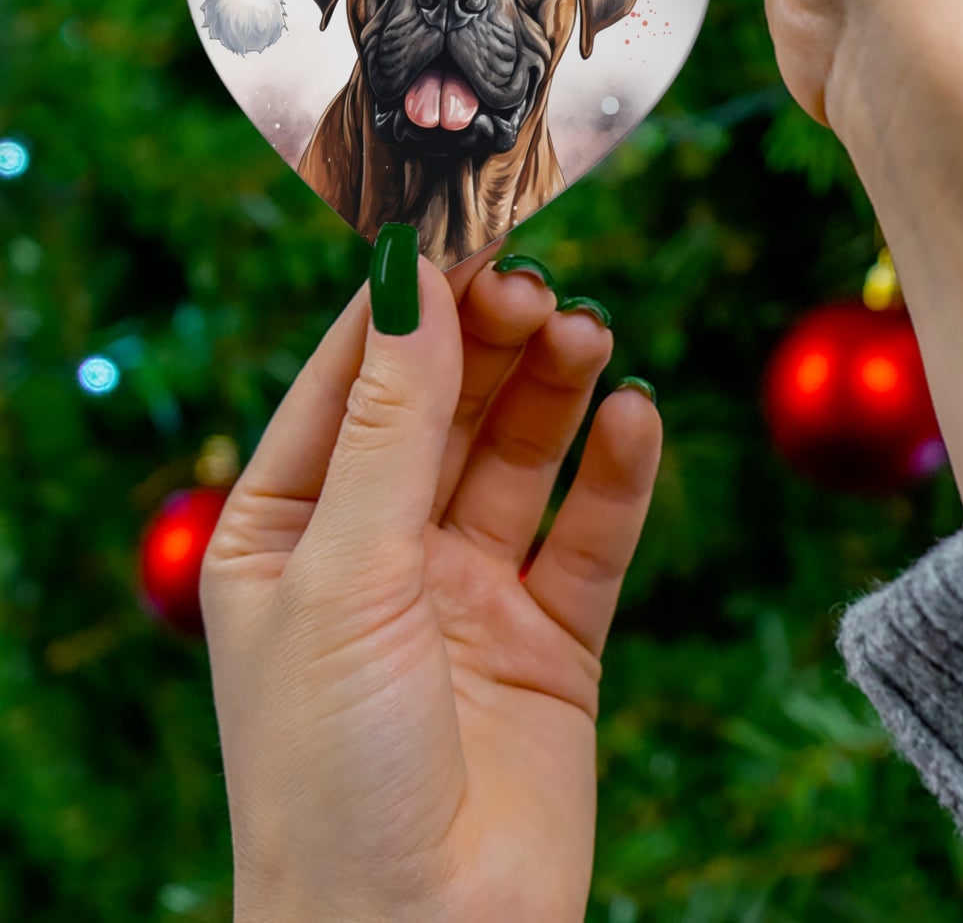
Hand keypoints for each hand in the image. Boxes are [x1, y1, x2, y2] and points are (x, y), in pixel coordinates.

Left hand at [201, 246, 660, 922]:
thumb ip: (390, 423)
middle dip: (491, 340)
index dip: (407, 304)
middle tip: (539, 286)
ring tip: (590, 336)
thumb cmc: (330, 772)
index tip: (463, 229)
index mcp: (289, 531)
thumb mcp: (345, 572)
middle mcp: (380, 551)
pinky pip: (590, 533)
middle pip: (447, 406)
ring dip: (556, 389)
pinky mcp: (553, 637)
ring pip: (522, 455)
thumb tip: (407, 276)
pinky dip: (617, 472)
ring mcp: (469, 592)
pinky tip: (635, 417)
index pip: (351, 381)